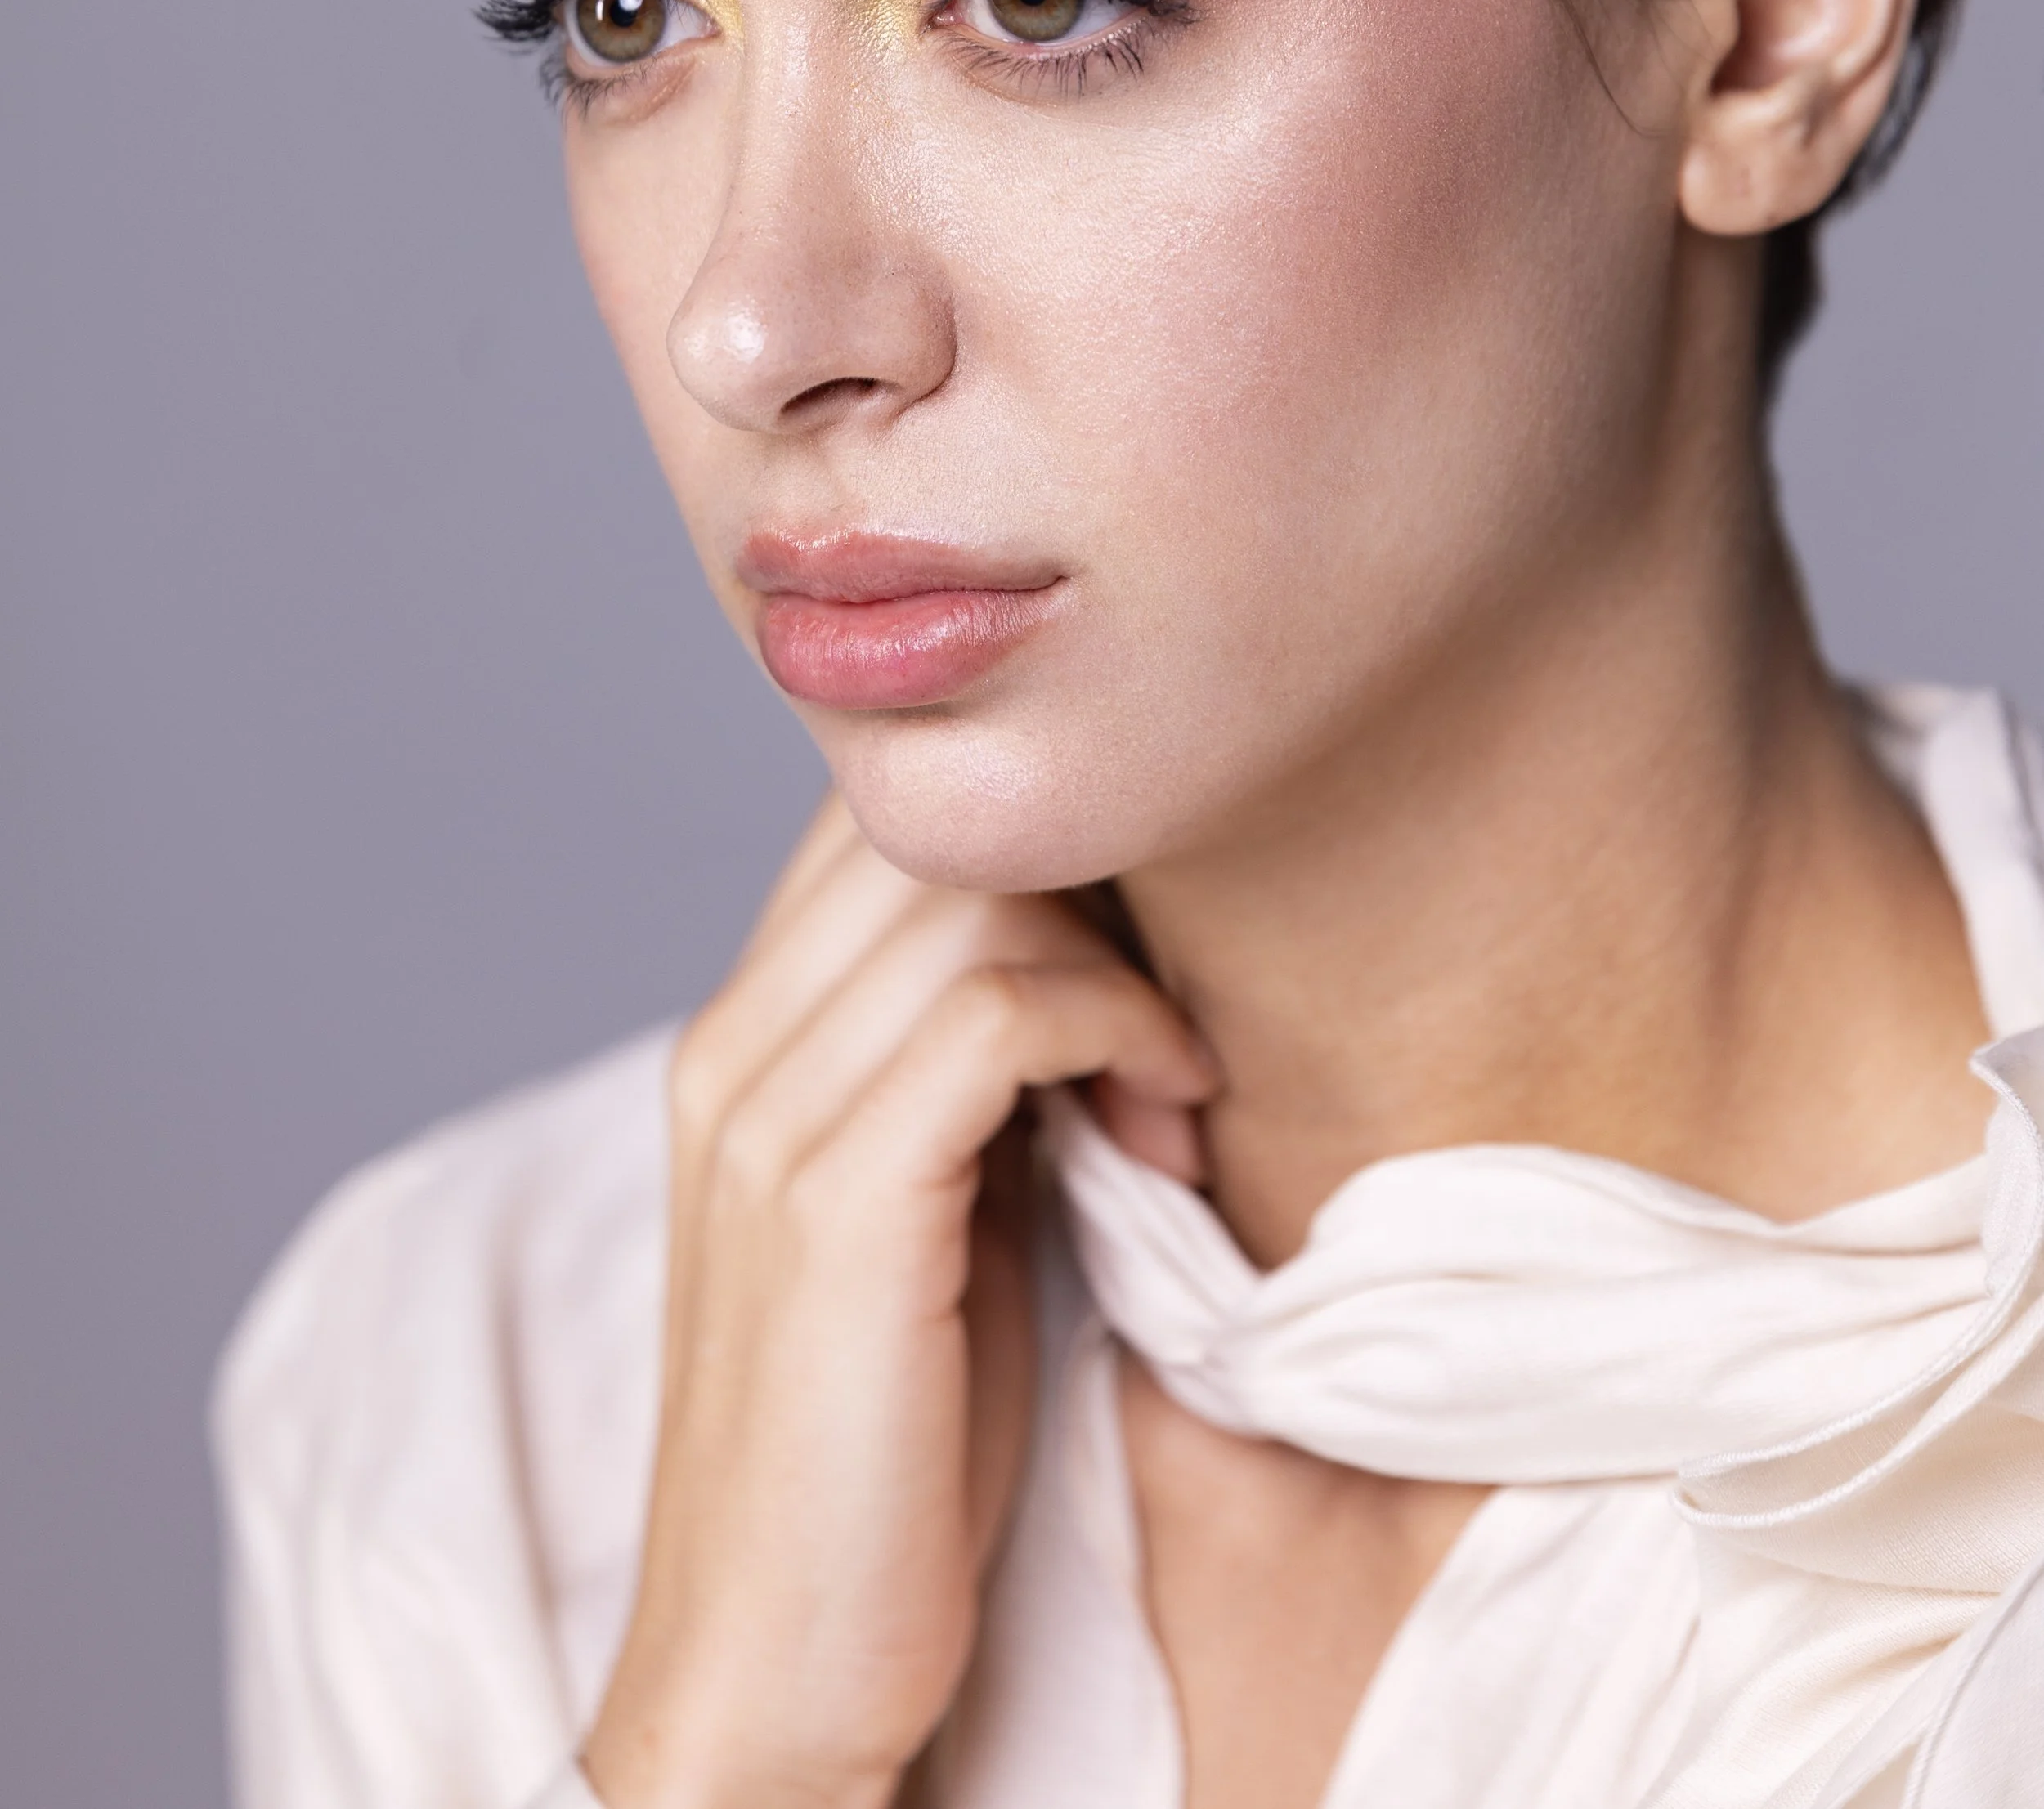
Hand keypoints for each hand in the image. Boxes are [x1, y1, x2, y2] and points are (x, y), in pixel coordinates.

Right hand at [579, 796, 1215, 1808]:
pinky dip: (1119, 1029)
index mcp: (740, 1043)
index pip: (880, 822)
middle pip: (934, 835)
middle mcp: (731, 1050)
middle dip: (1094, 890)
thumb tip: (1089, 961)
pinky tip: (1165, 1114)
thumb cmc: (885, 1459)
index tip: (1145, 952)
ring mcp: (766, 1118)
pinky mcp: (833, 1201)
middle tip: (1176, 1020)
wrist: (772, 1678)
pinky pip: (999, 1013)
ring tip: (1173, 1095)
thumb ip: (962, 1079)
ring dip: (1123, 970)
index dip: (1039, 846)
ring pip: (973, 901)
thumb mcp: (930, 1219)